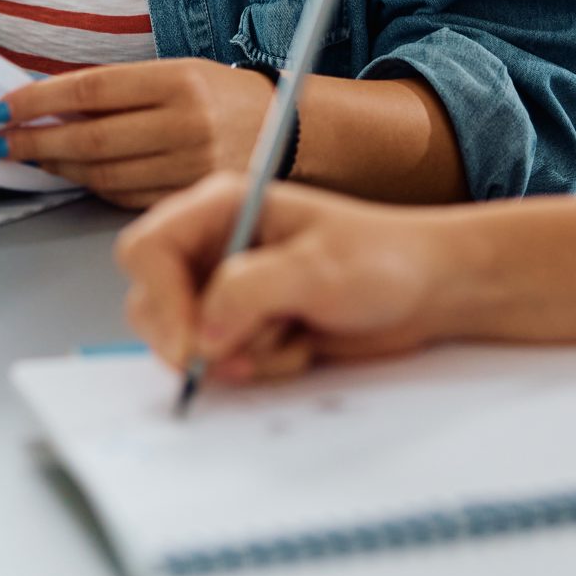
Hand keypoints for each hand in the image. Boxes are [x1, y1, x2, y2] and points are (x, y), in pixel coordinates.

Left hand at [0, 58, 277, 207]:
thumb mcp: (177, 72)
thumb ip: (119, 89)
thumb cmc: (223, 96)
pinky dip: (93, 186)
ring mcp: (192, 166)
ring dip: (59, 167)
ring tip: (30, 157)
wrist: (290, 130)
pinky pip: (127, 196)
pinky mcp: (193, 197)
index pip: (92, 90)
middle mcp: (188, 124)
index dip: (41, 100)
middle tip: (2, 142)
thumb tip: (48, 105)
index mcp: (179, 81)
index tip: (6, 106)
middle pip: (93, 138)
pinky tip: (73, 175)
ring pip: (106, 174)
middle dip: (37, 142)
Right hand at [116, 172, 462, 378]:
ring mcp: (225, 290)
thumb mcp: (319, 269)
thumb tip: (203, 334)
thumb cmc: (384, 258)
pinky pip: (221, 365)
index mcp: (221, 207)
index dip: (161, 300)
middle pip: (150, 302)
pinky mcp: (244, 328)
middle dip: (194, 339)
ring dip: (237, 356)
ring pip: (184, 341)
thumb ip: (251, 292)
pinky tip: (300, 344)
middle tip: (242, 356)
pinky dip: (259, 368)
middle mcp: (213, 246)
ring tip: (291, 335)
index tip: (194, 343)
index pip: (148, 250)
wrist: (427, 291)